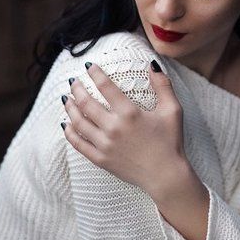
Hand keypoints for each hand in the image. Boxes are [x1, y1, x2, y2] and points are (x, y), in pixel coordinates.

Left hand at [61, 60, 187, 196]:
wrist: (165, 175)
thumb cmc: (170, 142)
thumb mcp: (172, 110)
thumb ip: (163, 85)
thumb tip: (152, 65)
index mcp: (130, 113)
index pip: (105, 86)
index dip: (95, 73)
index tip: (89, 66)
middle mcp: (114, 128)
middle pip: (86, 103)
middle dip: (77, 88)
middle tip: (74, 81)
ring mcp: (105, 145)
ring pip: (78, 122)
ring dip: (70, 108)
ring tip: (67, 98)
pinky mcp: (101, 159)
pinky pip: (78, 144)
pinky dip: (70, 133)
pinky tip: (67, 124)